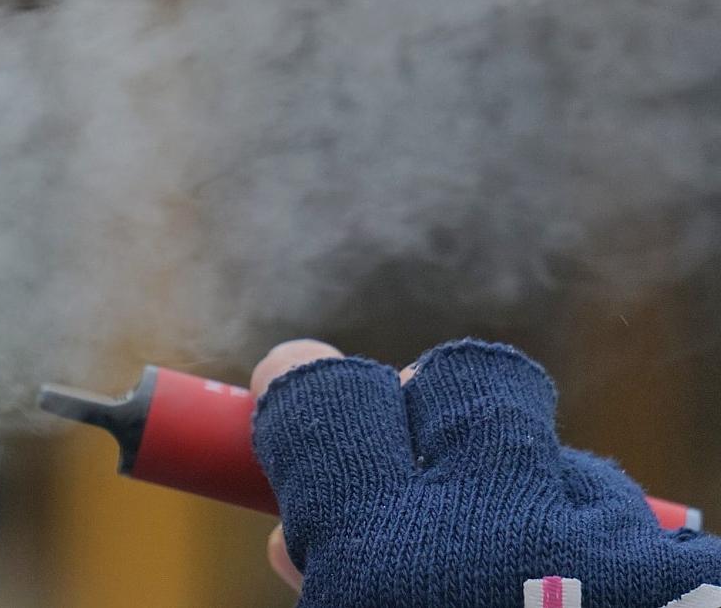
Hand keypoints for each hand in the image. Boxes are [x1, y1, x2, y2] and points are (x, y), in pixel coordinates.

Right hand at [249, 338, 720, 607]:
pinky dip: (604, 555)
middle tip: (417, 456)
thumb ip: (330, 582)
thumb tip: (299, 535)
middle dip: (428, 399)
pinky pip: (636, 523)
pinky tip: (593, 604)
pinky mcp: (686, 570)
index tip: (283, 382)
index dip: (297, 384)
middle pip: (460, 378)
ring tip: (526, 580)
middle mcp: (500, 527)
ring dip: (528, 499)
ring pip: (557, 458)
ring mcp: (610, 543)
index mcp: (387, 563)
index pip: (327, 401)